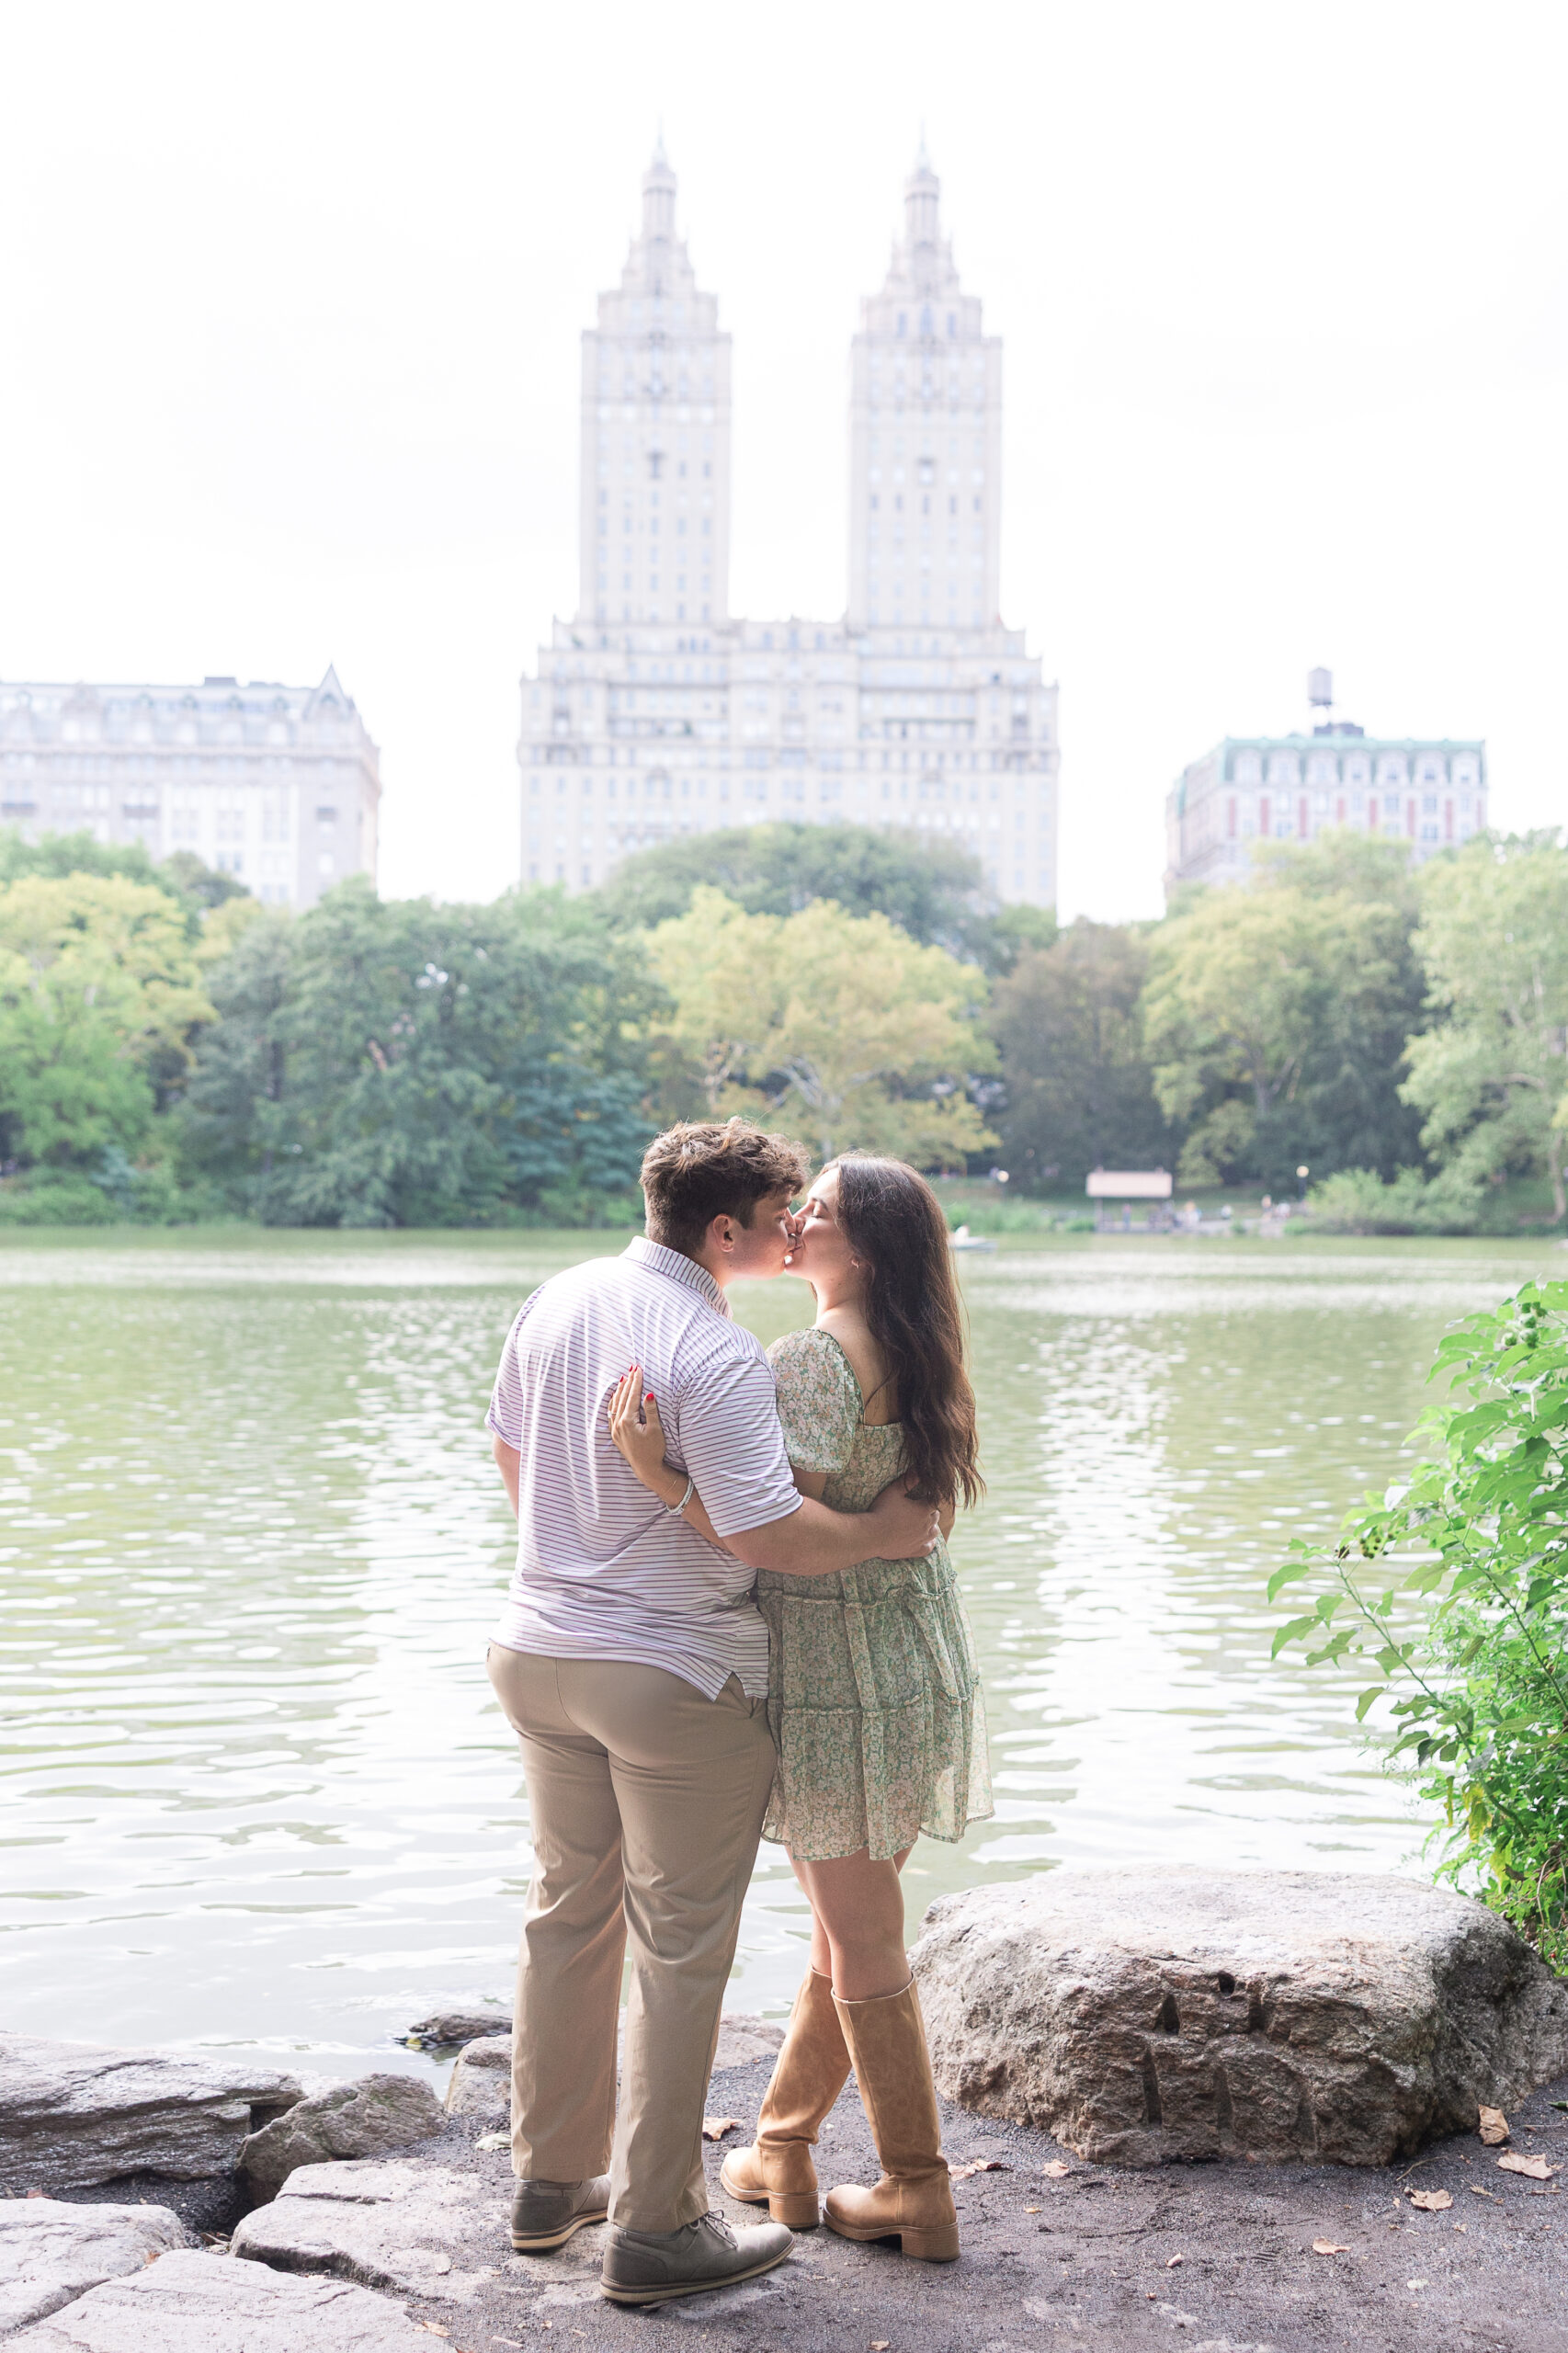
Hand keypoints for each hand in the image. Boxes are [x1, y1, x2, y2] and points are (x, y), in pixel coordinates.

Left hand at [607, 1365, 673, 1492]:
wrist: (647, 1469)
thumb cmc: (654, 1450)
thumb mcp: (656, 1430)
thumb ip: (651, 1411)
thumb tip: (649, 1394)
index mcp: (628, 1421)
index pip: (632, 1396)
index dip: (636, 1381)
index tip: (639, 1369)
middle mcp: (618, 1424)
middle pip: (623, 1397)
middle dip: (629, 1382)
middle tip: (633, 1368)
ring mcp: (615, 1430)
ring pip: (615, 1404)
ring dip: (620, 1390)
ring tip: (624, 1377)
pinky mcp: (615, 1434)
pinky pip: (611, 1414)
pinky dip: (614, 1402)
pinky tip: (616, 1396)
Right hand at [865, 1479, 940, 1559]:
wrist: (872, 1536)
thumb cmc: (881, 1511)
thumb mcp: (893, 1492)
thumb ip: (908, 1481)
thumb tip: (918, 1469)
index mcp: (923, 1510)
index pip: (934, 1500)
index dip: (930, 1496)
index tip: (925, 1493)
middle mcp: (926, 1525)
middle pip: (935, 1516)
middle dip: (930, 1510)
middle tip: (921, 1506)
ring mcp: (922, 1539)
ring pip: (935, 1532)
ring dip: (931, 1525)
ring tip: (924, 1522)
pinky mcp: (915, 1551)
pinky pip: (928, 1547)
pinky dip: (929, 1543)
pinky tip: (926, 1540)